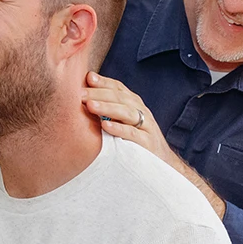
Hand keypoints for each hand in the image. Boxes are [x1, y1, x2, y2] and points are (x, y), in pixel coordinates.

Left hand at [83, 72, 226, 217]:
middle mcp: (141, 112)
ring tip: (90, 106)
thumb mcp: (123, 123)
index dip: (104, 81)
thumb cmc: (136, 142)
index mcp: (134, 105)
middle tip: (79, 94)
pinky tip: (105, 127)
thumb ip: (108, 110)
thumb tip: (82, 97)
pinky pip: (133, 135)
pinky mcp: (148, 144)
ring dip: (107, 108)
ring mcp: (146, 127)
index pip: (119, 88)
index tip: (87, 78)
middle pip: (120, 98)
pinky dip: (120, 129)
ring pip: (126, 113)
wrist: (162, 165)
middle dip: (99, 94)